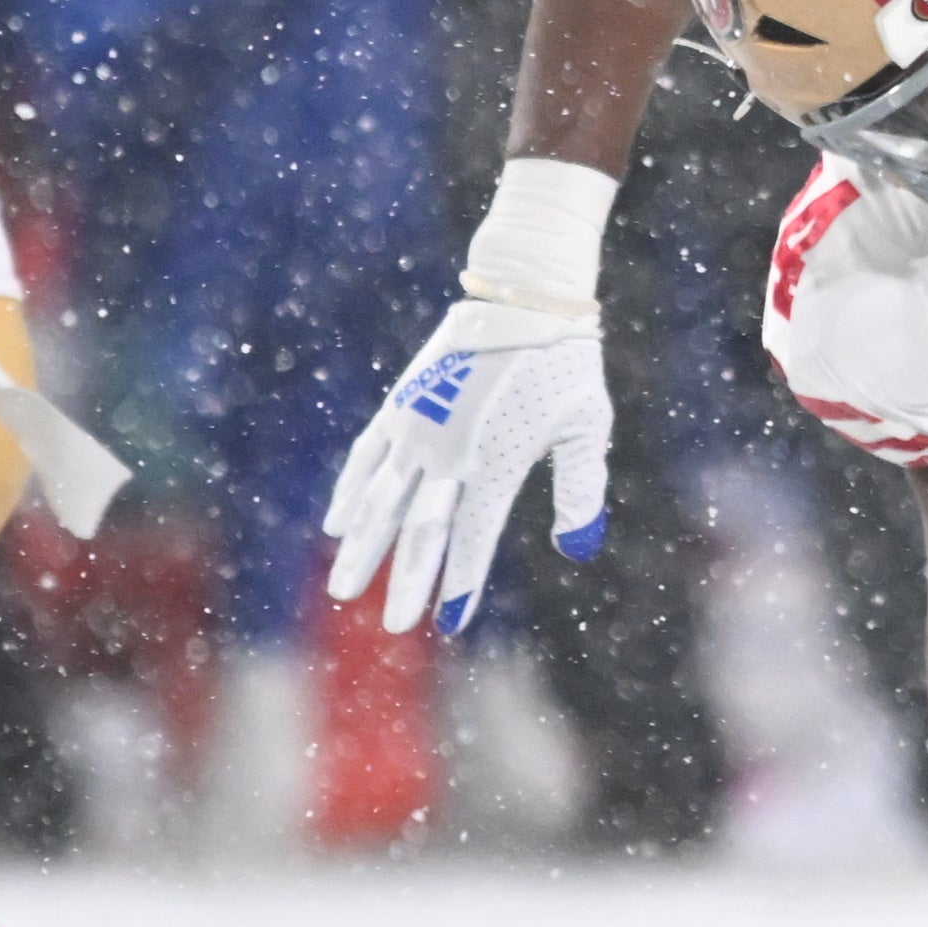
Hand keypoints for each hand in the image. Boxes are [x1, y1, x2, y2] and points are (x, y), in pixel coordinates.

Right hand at [322, 299, 613, 636]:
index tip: (451, 622)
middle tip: (393, 628)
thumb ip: (581, 489)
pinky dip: (351, 492)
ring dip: (363, 547)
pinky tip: (340, 524)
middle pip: (420, 530)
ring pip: (381, 499)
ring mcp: (418, 427)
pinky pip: (367, 458)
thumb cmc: (565, 367)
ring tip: (345, 588)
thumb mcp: (588, 428)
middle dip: (406, 581)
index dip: (462, 582)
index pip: (474, 537)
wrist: (524, 298)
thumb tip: (579, 547)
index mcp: (497, 461)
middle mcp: (449, 451)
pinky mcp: (401, 405)